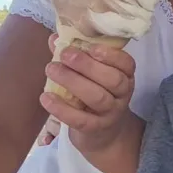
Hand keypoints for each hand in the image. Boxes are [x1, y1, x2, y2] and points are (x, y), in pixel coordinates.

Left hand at [39, 33, 136, 154]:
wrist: (105, 134)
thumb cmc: (96, 94)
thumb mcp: (93, 76)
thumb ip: (76, 56)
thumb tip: (55, 38)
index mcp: (125, 76)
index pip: (126, 63)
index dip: (111, 55)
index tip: (90, 46)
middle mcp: (122, 94)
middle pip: (112, 79)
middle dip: (88, 65)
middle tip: (65, 55)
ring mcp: (111, 112)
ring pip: (97, 97)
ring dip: (73, 82)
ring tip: (51, 69)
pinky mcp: (96, 129)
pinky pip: (80, 119)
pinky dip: (62, 109)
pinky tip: (46, 98)